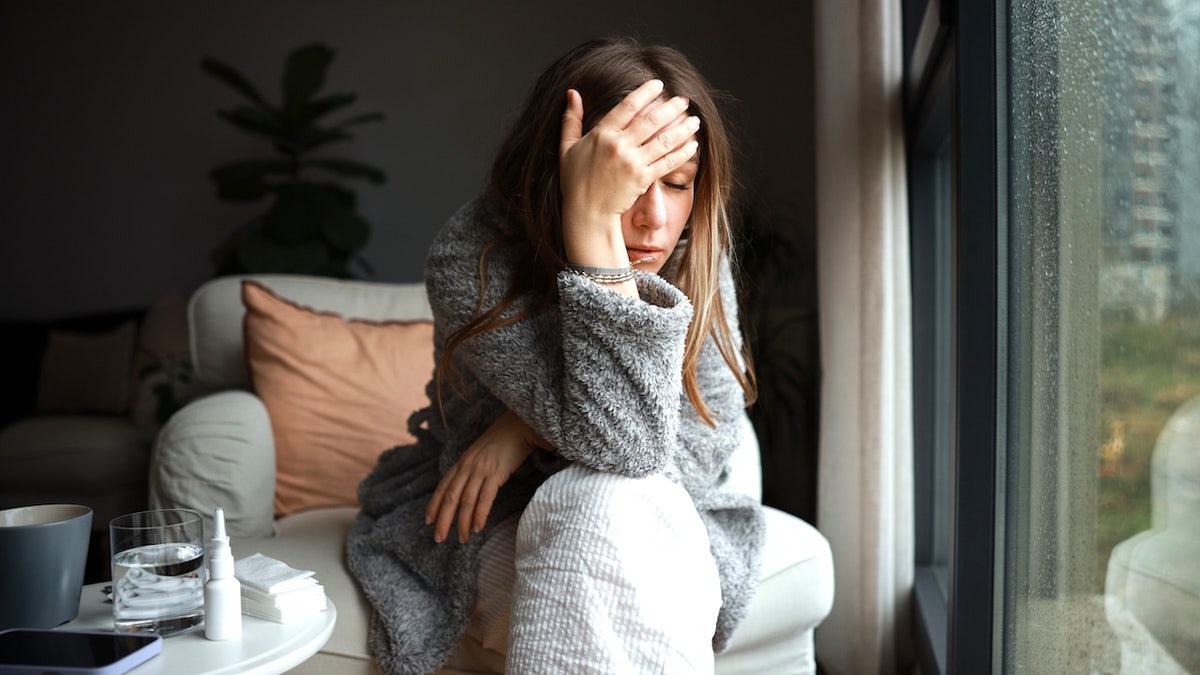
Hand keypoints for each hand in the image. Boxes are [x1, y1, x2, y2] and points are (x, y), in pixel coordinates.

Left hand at [425, 410, 545, 542]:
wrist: (519, 426)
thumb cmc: (503, 441)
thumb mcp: (480, 454)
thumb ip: (472, 468)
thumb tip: (467, 486)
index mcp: (462, 462)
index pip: (443, 487)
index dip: (434, 505)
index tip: (428, 522)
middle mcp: (467, 466)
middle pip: (450, 497)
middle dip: (443, 520)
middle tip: (438, 538)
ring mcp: (481, 469)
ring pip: (466, 500)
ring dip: (462, 522)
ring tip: (461, 538)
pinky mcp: (496, 473)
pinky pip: (485, 497)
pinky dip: (480, 514)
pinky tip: (478, 527)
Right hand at [558, 79, 699, 265]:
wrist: (587, 212)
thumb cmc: (576, 180)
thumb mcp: (567, 147)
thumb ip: (571, 119)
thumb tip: (572, 92)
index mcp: (602, 134)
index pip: (628, 106)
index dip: (645, 92)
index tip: (659, 85)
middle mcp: (619, 146)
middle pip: (651, 120)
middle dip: (671, 108)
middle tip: (684, 100)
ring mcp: (632, 163)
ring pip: (664, 140)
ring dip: (682, 129)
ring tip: (694, 120)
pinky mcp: (643, 179)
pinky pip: (667, 163)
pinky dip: (682, 153)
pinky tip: (693, 145)